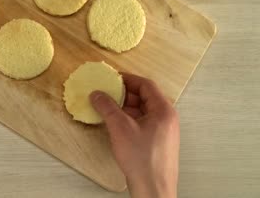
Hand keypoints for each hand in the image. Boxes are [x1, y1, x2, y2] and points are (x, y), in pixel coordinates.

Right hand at [90, 73, 178, 197]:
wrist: (152, 188)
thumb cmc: (142, 159)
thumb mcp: (120, 128)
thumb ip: (107, 107)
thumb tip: (96, 94)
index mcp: (164, 110)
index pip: (146, 85)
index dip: (127, 79)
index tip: (111, 78)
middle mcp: (167, 118)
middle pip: (144, 97)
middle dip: (123, 94)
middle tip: (106, 94)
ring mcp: (163, 131)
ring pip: (142, 111)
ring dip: (124, 108)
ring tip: (107, 109)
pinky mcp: (157, 142)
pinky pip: (142, 123)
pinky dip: (128, 119)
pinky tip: (115, 125)